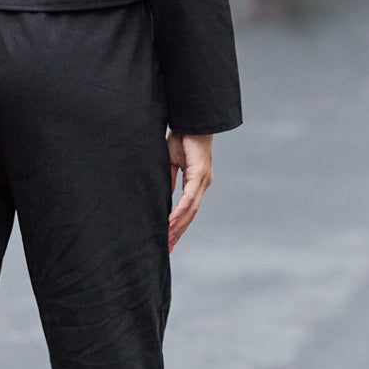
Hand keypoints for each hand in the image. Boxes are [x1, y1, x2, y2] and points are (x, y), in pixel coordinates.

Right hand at [167, 129, 213, 252]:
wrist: (192, 120)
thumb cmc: (183, 137)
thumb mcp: (172, 162)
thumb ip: (171, 180)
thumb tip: (165, 196)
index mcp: (197, 182)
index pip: (188, 208)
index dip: (179, 224)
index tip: (170, 238)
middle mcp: (203, 184)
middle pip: (191, 214)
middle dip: (179, 232)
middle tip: (168, 248)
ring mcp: (203, 180)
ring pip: (191, 210)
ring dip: (178, 226)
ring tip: (168, 240)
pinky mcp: (199, 174)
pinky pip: (188, 198)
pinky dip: (180, 211)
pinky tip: (171, 222)